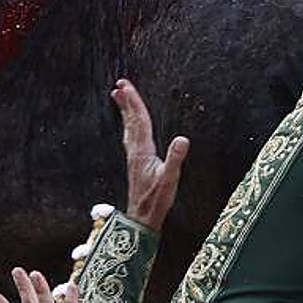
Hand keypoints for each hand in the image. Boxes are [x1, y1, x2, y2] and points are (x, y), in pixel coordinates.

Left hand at [112, 78, 189, 230]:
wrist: (141, 218)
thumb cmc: (156, 200)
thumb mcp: (170, 179)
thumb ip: (176, 159)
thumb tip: (183, 139)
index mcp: (143, 151)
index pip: (139, 121)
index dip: (134, 102)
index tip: (126, 86)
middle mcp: (135, 151)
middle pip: (131, 122)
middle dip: (127, 102)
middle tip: (120, 84)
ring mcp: (134, 158)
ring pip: (128, 129)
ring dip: (125, 113)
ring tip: (119, 98)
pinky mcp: (135, 164)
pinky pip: (131, 139)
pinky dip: (129, 127)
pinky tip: (129, 128)